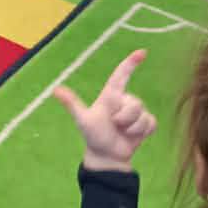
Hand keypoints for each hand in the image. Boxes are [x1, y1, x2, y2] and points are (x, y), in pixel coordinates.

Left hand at [54, 50, 156, 170]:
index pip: (121, 75)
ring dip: (132, 127)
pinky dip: (142, 132)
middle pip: (135, 102)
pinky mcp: (146, 124)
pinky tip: (133, 136)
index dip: (131, 63)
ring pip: (143, 115)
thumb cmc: (93, 135)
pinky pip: (151, 123)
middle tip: (114, 124)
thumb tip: (56, 89)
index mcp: (111, 95)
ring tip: (122, 132)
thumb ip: (72, 104)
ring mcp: (137, 113)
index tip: (142, 52)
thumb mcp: (83, 119)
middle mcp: (125, 101)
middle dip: (125, 117)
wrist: (107, 156)